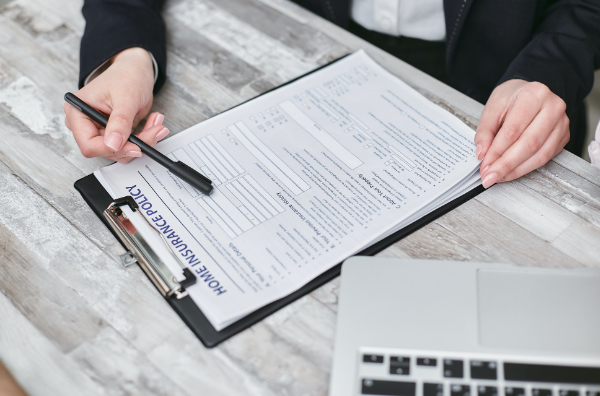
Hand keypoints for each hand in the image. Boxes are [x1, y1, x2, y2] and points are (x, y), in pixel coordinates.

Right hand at [64, 47, 168, 162]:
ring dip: (144, 141)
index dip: (111, 149)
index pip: (88, 144)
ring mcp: (101, 131)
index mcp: (78, 113)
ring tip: (156, 123)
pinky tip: (153, 123)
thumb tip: (113, 144)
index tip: (135, 146)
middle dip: (134, 143)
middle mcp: (86, 125)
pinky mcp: (115, 134)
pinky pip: (130, 146)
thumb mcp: (126, 98)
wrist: (135, 70)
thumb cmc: (126, 76)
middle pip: (107, 150)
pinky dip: (145, 138)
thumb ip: (119, 122)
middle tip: (155, 131)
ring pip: (122, 151)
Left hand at [474, 79, 569, 187]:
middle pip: (529, 144)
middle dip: (506, 165)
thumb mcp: (493, 107)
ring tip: (498, 177)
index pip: (513, 130)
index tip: (484, 165)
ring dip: (516, 170)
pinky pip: (546, 157)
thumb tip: (482, 153)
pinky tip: (511, 172)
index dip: (497, 151)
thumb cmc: (512, 97)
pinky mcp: (563, 136)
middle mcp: (553, 108)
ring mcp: (561, 123)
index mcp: (533, 95)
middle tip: (489, 177)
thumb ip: (485, 131)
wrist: (530, 92)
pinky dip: (526, 168)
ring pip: (540, 154)